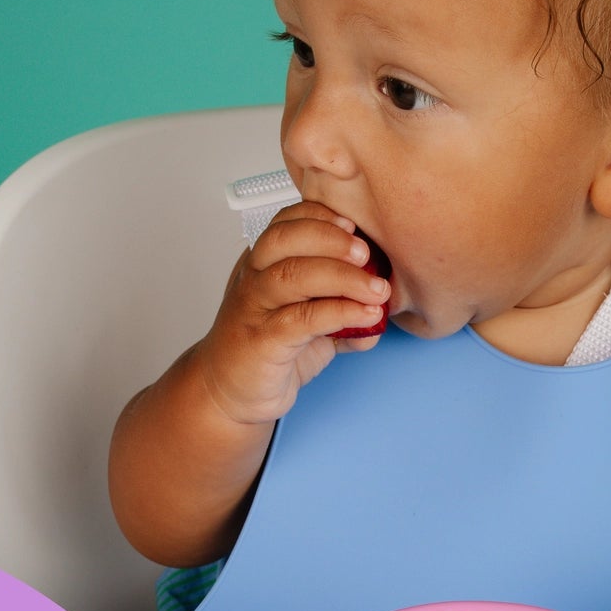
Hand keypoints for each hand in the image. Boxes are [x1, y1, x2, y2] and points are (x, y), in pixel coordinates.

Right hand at [196, 202, 390, 426]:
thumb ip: (343, 313)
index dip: (321, 216)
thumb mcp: (309, 325)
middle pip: (285, 239)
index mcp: (263, 264)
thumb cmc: (266, 351)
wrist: (230, 393)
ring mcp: (255, 308)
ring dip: (342, 276)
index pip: (286, 222)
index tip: (354, 225)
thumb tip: (381, 309)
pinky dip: (339, 313)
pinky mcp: (263, 340)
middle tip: (367, 253)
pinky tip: (366, 315)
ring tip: (377, 289)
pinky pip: (301, 319)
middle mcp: (253, 279)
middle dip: (331, 238)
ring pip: (293, 275)